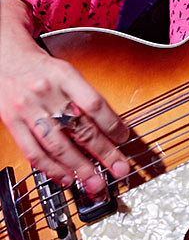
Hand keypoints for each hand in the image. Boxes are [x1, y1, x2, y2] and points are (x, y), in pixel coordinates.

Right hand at [0, 0, 129, 194]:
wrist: (5, 57)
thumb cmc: (42, 68)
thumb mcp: (67, 71)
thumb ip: (85, 96)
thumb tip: (110, 127)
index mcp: (65, 75)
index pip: (94, 104)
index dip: (112, 124)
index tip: (125, 139)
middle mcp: (47, 92)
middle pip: (79, 127)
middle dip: (102, 152)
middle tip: (119, 169)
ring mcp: (28, 109)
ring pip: (57, 144)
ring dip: (79, 167)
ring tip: (95, 182)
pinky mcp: (13, 123)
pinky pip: (34, 152)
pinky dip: (52, 168)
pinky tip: (67, 178)